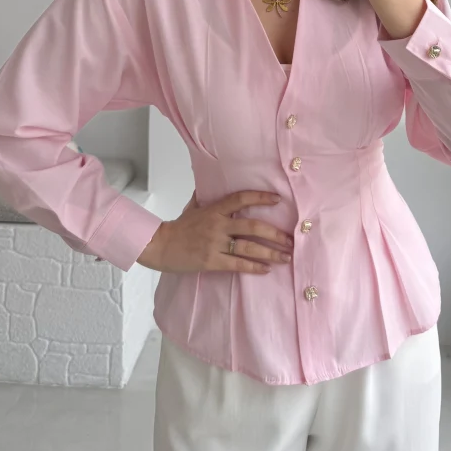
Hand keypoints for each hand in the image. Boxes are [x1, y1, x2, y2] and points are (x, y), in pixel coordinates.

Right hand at [137, 190, 294, 274]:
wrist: (161, 246)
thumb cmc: (178, 226)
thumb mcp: (192, 206)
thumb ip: (204, 195)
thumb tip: (208, 181)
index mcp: (214, 209)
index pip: (241, 199)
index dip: (260, 197)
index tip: (278, 199)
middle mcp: (218, 225)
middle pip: (252, 226)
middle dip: (274, 233)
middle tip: (290, 239)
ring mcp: (215, 244)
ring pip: (248, 247)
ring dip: (270, 253)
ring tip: (285, 257)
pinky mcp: (212, 261)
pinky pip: (237, 264)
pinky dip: (254, 267)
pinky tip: (266, 269)